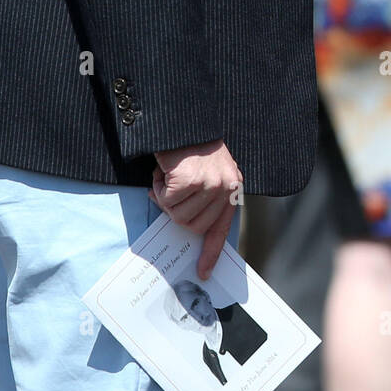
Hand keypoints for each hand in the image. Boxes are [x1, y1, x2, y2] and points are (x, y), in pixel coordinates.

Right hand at [151, 140, 242, 279]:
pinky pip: (166, 200)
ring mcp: (210, 185)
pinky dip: (158, 187)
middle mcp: (226, 188)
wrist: (184, 119)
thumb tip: (184, 223)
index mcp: (232, 187)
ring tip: (169, 175)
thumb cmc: (192, 145)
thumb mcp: (208, 171)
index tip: (202, 271)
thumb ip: (203, 198)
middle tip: (171, 189)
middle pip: (193, 226)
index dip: (211, 252)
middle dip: (176, 212)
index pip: (221, 227)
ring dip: (166, 198)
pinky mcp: (191, 180)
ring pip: (177, 215)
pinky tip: (164, 170)